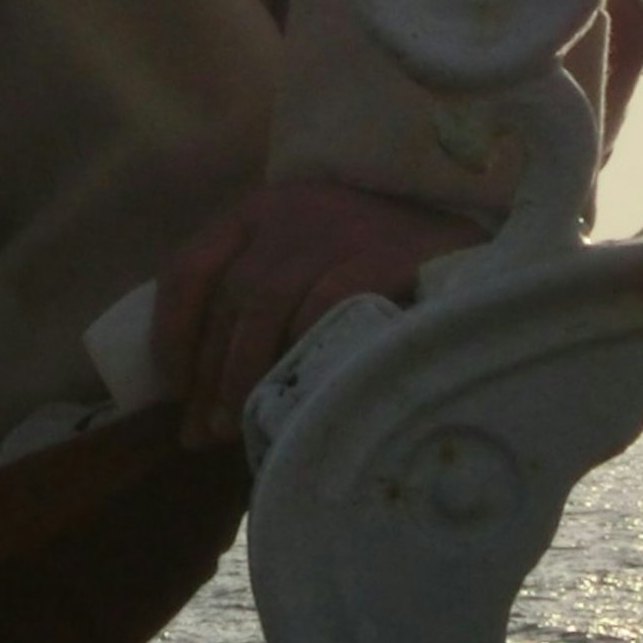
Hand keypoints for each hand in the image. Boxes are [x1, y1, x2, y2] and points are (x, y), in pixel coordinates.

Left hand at [153, 180, 483, 447]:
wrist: (470, 248)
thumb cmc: (377, 273)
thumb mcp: (310, 273)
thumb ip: (261, 312)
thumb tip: (199, 406)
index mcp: (262, 212)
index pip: (190, 267)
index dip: (172, 332)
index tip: (173, 388)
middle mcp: (293, 212)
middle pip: (228, 296)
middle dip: (208, 372)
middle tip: (203, 431)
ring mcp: (339, 228)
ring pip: (265, 303)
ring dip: (244, 372)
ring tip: (239, 426)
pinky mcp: (384, 252)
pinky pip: (324, 306)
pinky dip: (302, 352)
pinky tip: (297, 392)